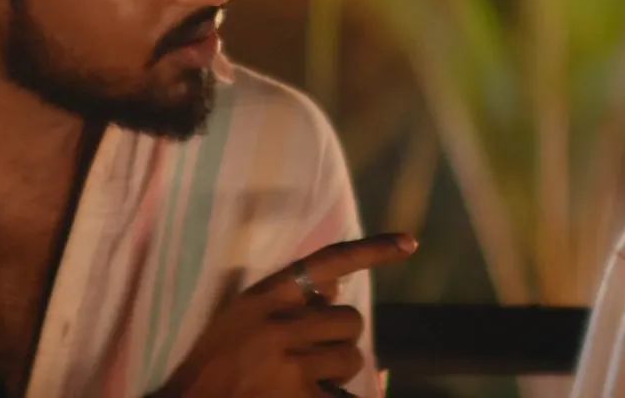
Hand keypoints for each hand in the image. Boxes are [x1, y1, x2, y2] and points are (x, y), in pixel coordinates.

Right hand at [154, 233, 416, 397]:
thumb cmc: (215, 363)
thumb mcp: (242, 316)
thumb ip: (289, 299)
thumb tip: (336, 286)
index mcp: (264, 297)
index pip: (327, 261)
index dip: (372, 251)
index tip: (409, 243)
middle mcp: (279, 324)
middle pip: (349, 320)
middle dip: (339, 338)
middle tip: (312, 356)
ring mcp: (289, 364)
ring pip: (351, 357)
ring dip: (336, 372)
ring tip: (303, 381)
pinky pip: (343, 393)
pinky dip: (332, 395)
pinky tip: (308, 395)